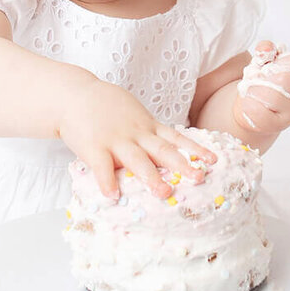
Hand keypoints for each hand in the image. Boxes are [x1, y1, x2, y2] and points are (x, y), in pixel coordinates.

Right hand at [56, 73, 214, 202]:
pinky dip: (106, 181)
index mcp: (147, 127)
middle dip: (182, 165)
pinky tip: (112, 196)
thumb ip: (149, 131)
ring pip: (137, 160)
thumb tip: (170, 149)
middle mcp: (136, 134)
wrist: (75, 94)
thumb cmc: (106, 108)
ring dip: (151, 177)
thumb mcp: (134, 114)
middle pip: (163, 151)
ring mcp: (115, 140)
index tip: (214, 160)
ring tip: (163, 193)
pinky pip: (101, 167)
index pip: (176, 138)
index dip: (195, 149)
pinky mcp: (94, 147)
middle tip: (199, 178)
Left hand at [233, 41, 289, 137]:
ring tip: (249, 90)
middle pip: (286, 79)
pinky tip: (246, 103)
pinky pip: (262, 114)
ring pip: (274, 97)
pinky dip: (249, 106)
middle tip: (254, 79)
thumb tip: (264, 49)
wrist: (254, 110)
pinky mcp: (278, 125)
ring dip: (255, 91)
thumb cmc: (262, 83)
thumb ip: (266, 50)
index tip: (266, 66)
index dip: (276, 61)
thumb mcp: (265, 63)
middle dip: (264, 77)